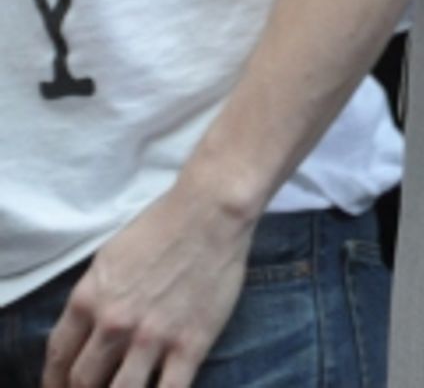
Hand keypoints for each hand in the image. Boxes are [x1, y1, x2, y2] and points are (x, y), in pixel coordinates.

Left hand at [42, 184, 253, 387]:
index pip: (57, 356)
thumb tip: (86, 332)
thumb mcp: (110, 256)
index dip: (53, 381)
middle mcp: (114, 323)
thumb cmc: (162, 225)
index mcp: (90, 298)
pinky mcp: (189, 345)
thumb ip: (94, 298)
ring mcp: (151, 337)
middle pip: (82, 383)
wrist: (211, 210)